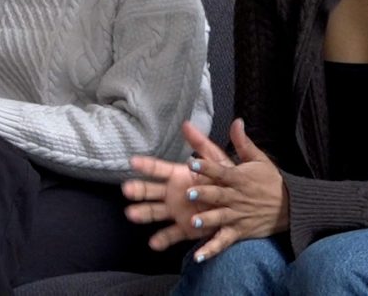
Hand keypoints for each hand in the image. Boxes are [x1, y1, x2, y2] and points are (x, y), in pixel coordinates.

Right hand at [123, 121, 235, 250]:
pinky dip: (163, 239)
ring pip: (156, 212)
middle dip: (138, 190)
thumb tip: (187, 123)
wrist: (240, 206)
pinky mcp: (185, 229)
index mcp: (179, 176)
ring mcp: (177, 212)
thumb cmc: (226, 181)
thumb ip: (202, 144)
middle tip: (127, 189)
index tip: (133, 161)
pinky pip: (172, 235)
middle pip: (151, 191)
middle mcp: (173, 193)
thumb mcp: (216, 160)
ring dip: (144, 213)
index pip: (158, 169)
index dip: (146, 165)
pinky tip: (153, 243)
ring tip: (132, 214)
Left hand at [185, 119, 289, 260]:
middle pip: (218, 195)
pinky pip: (224, 241)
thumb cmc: (270, 181)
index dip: (206, 167)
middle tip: (189, 193)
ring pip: (220, 218)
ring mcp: (238, 216)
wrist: (291, 206)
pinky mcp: (240, 231)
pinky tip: (197, 256)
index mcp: (239, 178)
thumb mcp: (258, 159)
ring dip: (207, 220)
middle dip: (204, 194)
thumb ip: (243, 142)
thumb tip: (236, 121)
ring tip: (193, 222)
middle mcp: (237, 197)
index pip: (220, 170)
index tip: (191, 162)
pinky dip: (211, 249)